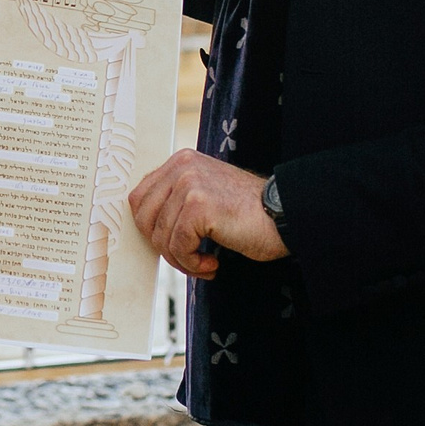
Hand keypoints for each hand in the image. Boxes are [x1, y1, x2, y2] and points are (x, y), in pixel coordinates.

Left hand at [129, 149, 286, 280]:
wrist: (284, 216)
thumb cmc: (248, 213)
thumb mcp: (207, 194)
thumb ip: (177, 199)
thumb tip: (148, 226)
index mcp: (181, 162)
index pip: (140, 198)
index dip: (151, 229)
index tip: (172, 244)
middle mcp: (182, 167)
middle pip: (145, 218)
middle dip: (163, 247)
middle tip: (188, 259)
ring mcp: (189, 184)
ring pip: (161, 236)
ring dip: (181, 260)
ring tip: (204, 264)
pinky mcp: (199, 206)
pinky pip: (178, 246)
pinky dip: (192, 263)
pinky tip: (212, 264)